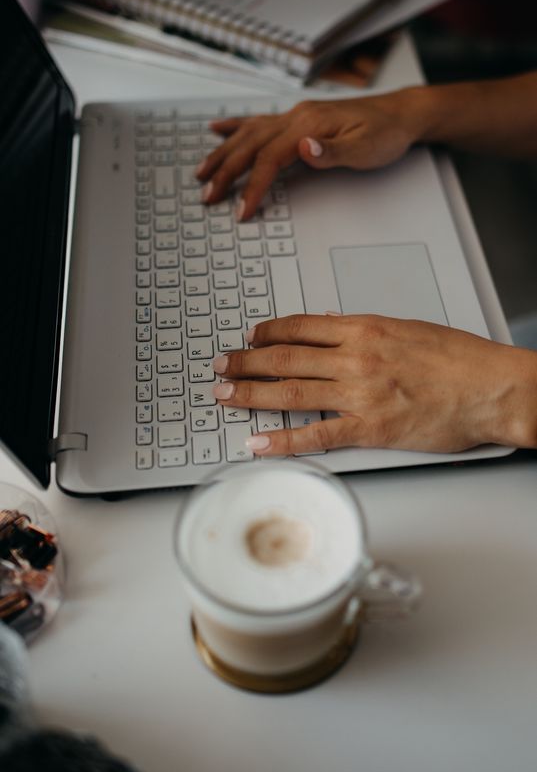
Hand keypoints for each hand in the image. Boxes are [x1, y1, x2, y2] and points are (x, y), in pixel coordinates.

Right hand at [197, 90, 425, 219]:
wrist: (402, 114)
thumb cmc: (386, 134)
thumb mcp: (366, 148)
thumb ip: (333, 152)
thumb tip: (303, 149)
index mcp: (309, 124)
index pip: (270, 158)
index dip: (253, 185)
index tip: (242, 209)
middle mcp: (297, 116)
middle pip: (250, 144)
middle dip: (226, 172)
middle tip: (207, 196)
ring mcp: (296, 115)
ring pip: (248, 133)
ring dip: (223, 152)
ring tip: (201, 171)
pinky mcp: (299, 118)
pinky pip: (259, 121)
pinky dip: (235, 126)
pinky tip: (218, 129)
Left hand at [212, 314, 534, 454]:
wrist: (490, 387)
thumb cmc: (459, 360)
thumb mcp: (406, 329)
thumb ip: (366, 332)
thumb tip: (332, 330)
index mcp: (364, 329)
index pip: (300, 327)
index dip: (267, 333)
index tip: (249, 338)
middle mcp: (355, 358)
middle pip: (283, 358)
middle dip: (244, 363)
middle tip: (220, 366)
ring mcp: (359, 394)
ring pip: (289, 393)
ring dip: (249, 394)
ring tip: (224, 396)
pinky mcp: (369, 429)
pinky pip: (315, 436)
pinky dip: (281, 441)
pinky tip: (258, 443)